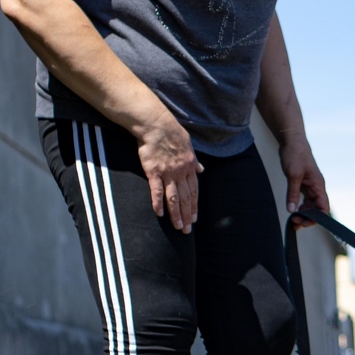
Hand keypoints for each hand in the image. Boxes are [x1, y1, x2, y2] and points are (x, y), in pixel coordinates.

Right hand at [136, 113, 202, 232]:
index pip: (194, 191)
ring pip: (174, 198)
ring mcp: (167, 173)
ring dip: (176, 214)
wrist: (157, 124)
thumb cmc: (172, 132)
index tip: (194, 218)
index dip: (194, 205)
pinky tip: (159, 214)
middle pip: (185, 198)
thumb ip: (194, 160)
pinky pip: (157, 191)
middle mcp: (181, 172)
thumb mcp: (188, 145)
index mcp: (190, 166)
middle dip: (187, 215)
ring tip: (178, 227)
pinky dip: (158, 203)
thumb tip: (201, 169)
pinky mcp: (153, 171)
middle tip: (187, 230)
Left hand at [279, 133, 328, 227]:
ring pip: (310, 206)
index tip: (305, 222)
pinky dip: (299, 207)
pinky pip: (304, 200)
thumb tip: (291, 210)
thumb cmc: (296, 154)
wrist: (292, 141)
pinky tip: (293, 211)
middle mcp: (316, 187)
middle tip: (295, 222)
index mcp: (318, 185)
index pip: (323, 206)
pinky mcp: (303, 184)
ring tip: (293, 221)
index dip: (317, 217)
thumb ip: (292, 193)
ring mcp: (310, 186)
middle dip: (308, 218)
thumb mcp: (293, 175)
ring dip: (303, 214)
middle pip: (317, 209)